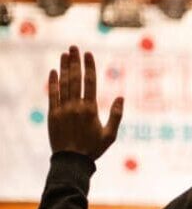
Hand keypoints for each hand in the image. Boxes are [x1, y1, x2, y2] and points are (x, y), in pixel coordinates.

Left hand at [47, 45, 123, 159]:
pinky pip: (52, 94)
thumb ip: (116, 115)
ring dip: (64, 68)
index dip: (89, 66)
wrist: (71, 161)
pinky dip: (53, 82)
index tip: (88, 54)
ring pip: (64, 84)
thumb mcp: (111, 135)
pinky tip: (53, 71)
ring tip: (64, 54)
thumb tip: (121, 97)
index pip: (90, 82)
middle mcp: (76, 106)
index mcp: (91, 109)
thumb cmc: (94, 148)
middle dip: (75, 62)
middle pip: (75, 79)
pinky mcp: (53, 114)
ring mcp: (63, 109)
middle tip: (74, 47)